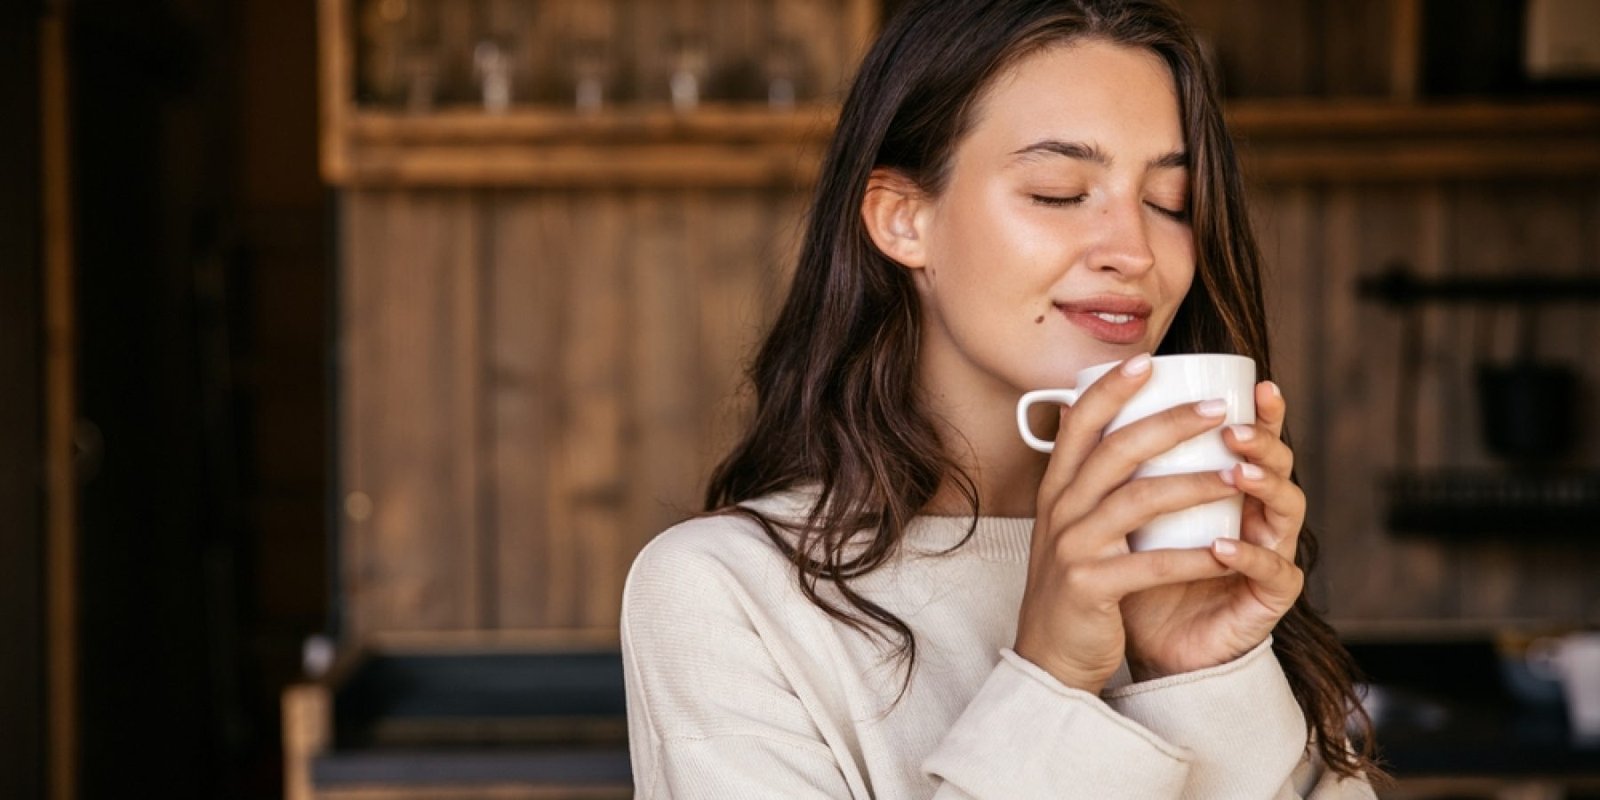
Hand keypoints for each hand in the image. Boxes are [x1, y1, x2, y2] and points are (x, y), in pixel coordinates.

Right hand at [1014, 353, 1241, 692]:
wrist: (1049, 656)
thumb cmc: (1076, 584)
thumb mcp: (1071, 524)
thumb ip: (1089, 480)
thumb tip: (1111, 420)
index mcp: (1056, 489)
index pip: (1079, 423)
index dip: (1112, 388)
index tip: (1149, 361)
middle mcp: (1060, 510)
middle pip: (1116, 450)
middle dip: (1171, 423)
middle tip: (1218, 408)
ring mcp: (1072, 547)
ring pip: (1139, 500)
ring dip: (1196, 484)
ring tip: (1240, 474)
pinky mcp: (1091, 586)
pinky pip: (1151, 564)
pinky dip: (1194, 557)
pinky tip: (1228, 551)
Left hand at [1118, 380, 1305, 680]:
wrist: (1148, 648)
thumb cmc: (1137, 576)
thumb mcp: (1121, 516)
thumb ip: (1112, 466)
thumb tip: (1070, 404)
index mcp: (1230, 490)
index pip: (1253, 441)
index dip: (1262, 412)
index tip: (1252, 381)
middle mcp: (1257, 515)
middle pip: (1279, 466)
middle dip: (1264, 441)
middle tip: (1234, 426)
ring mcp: (1269, 555)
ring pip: (1287, 510)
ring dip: (1264, 488)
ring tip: (1236, 473)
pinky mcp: (1268, 599)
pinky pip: (1269, 571)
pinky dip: (1247, 556)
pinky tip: (1222, 546)